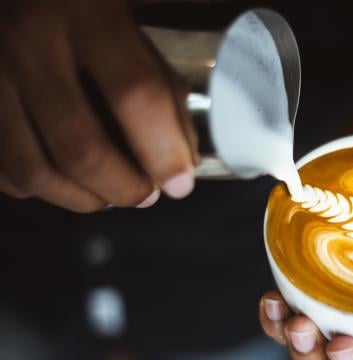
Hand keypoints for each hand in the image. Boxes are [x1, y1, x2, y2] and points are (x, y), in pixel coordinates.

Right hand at [0, 0, 195, 211]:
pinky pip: (1, 168)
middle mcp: (29, 42)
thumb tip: (184, 161)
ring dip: (81, 198)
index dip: (164, 152)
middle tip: (145, 195)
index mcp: (85, 13)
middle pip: (81, 147)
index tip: (180, 184)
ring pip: (33, 169)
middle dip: (124, 188)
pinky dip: (36, 188)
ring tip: (107, 197)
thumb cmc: (77, 9)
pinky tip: (61, 179)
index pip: (135, 94)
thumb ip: (163, 85)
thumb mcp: (127, 25)